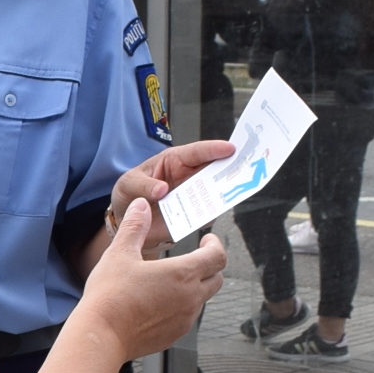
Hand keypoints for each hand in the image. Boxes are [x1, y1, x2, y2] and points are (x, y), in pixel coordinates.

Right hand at [79, 199, 226, 357]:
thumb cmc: (110, 295)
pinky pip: (186, 317)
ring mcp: (184, 319)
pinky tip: (159, 302)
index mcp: (183, 274)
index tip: (207, 240)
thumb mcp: (120, 253)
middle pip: (216, 279)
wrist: (101, 334)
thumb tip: (141, 206)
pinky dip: (181, 306)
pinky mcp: (174, 335)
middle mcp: (190, 298)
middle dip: (209, 266)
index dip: (215, 245)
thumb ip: (135, 226)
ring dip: (194, 287)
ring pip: (202, 299)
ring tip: (171, 280)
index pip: (218, 257)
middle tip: (195, 257)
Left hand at [109, 140, 234, 257]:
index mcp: (174, 161)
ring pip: (213, 191)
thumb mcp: (129, 184)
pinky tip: (216, 211)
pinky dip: (212, 213)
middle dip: (229, 166)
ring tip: (237, 188)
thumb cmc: (128, 194)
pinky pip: (206, 213)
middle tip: (246, 165)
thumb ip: (143, 185)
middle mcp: (187, 177)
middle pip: (213, 169)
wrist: (127, 223)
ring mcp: (191, 196)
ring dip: (225, 190)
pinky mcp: (192, 215)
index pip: (197, 152)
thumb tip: (162, 189)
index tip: (230, 148)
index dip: (214, 149)